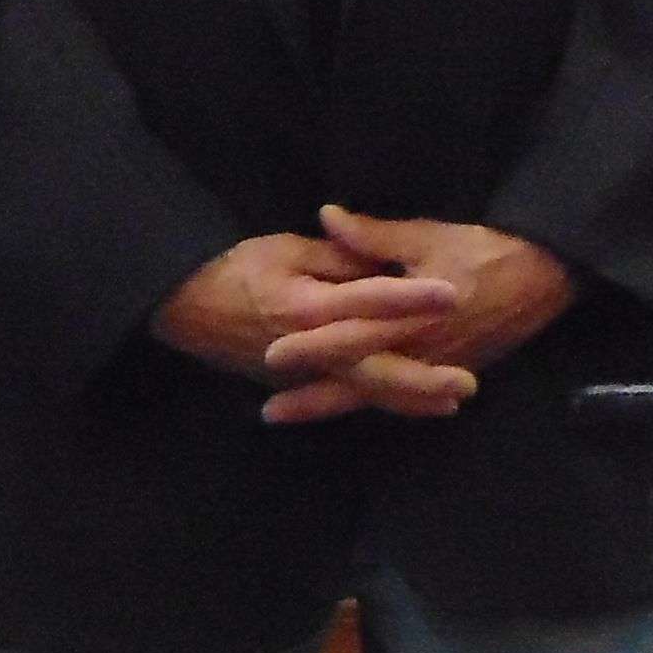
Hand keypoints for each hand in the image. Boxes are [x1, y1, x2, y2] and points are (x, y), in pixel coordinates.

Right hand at [154, 233, 471, 423]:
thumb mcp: (283, 248)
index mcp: (307, 305)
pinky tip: (408, 404)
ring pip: (364, 390)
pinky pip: (344, 394)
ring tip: (452, 402)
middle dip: (421, 377)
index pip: (369, 299)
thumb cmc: (234, 268)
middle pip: (374, 366)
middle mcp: (309, 347)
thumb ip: (334, 257)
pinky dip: (378, 400)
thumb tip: (375, 264)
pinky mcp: (295, 383)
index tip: (451, 293)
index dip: (411, 296)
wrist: (185, 306)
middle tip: (467, 383)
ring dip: (408, 398)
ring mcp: (303, 372)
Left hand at [255, 210, 578, 424]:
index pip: (352, 337)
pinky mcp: (452, 373)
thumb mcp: (428, 235)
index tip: (271, 354)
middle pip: (359, 381)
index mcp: (410, 317)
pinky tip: (346, 409)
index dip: (311, 347)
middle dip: (314, 397)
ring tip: (291, 416)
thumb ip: (373, 236)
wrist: (544, 276)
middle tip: (268, 413)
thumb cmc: (485, 249)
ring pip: (378, 396)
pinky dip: (373, 405)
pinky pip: (405, 398)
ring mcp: (437, 369)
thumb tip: (326, 216)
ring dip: (334, 406)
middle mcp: (421, 352)